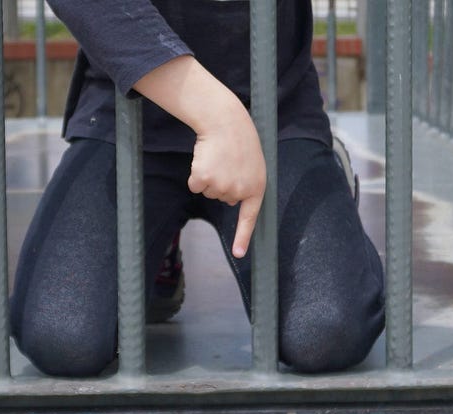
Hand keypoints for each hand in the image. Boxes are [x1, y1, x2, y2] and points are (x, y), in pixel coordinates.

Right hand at [133, 56, 267, 257]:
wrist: (224, 119)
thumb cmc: (238, 137)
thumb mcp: (252, 162)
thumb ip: (245, 184)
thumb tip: (232, 201)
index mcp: (256, 186)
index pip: (250, 218)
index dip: (243, 237)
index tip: (239, 254)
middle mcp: (239, 190)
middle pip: (223, 198)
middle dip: (221, 181)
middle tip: (227, 159)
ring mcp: (221, 186)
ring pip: (209, 191)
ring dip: (209, 175)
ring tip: (217, 156)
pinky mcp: (203, 180)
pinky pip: (195, 186)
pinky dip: (196, 174)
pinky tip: (204, 158)